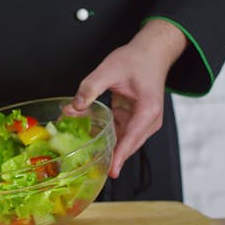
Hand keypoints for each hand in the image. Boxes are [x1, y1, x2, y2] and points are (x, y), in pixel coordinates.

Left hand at [64, 19, 186, 177]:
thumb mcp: (110, 69)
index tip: (111, 172)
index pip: (132, 138)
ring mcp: (143, 122)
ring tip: (86, 156)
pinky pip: (120, 134)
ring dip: (106, 147)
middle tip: (90, 167)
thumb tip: (73, 107)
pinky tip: (91, 140)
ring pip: (123, 142)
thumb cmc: (136, 59)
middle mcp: (149, 121)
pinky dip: (107, 137)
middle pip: (128, 145)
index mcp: (148, 110)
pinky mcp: (135, 120)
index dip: (120, 156)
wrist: (152, 53)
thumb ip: (90, 87)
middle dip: (110, 156)